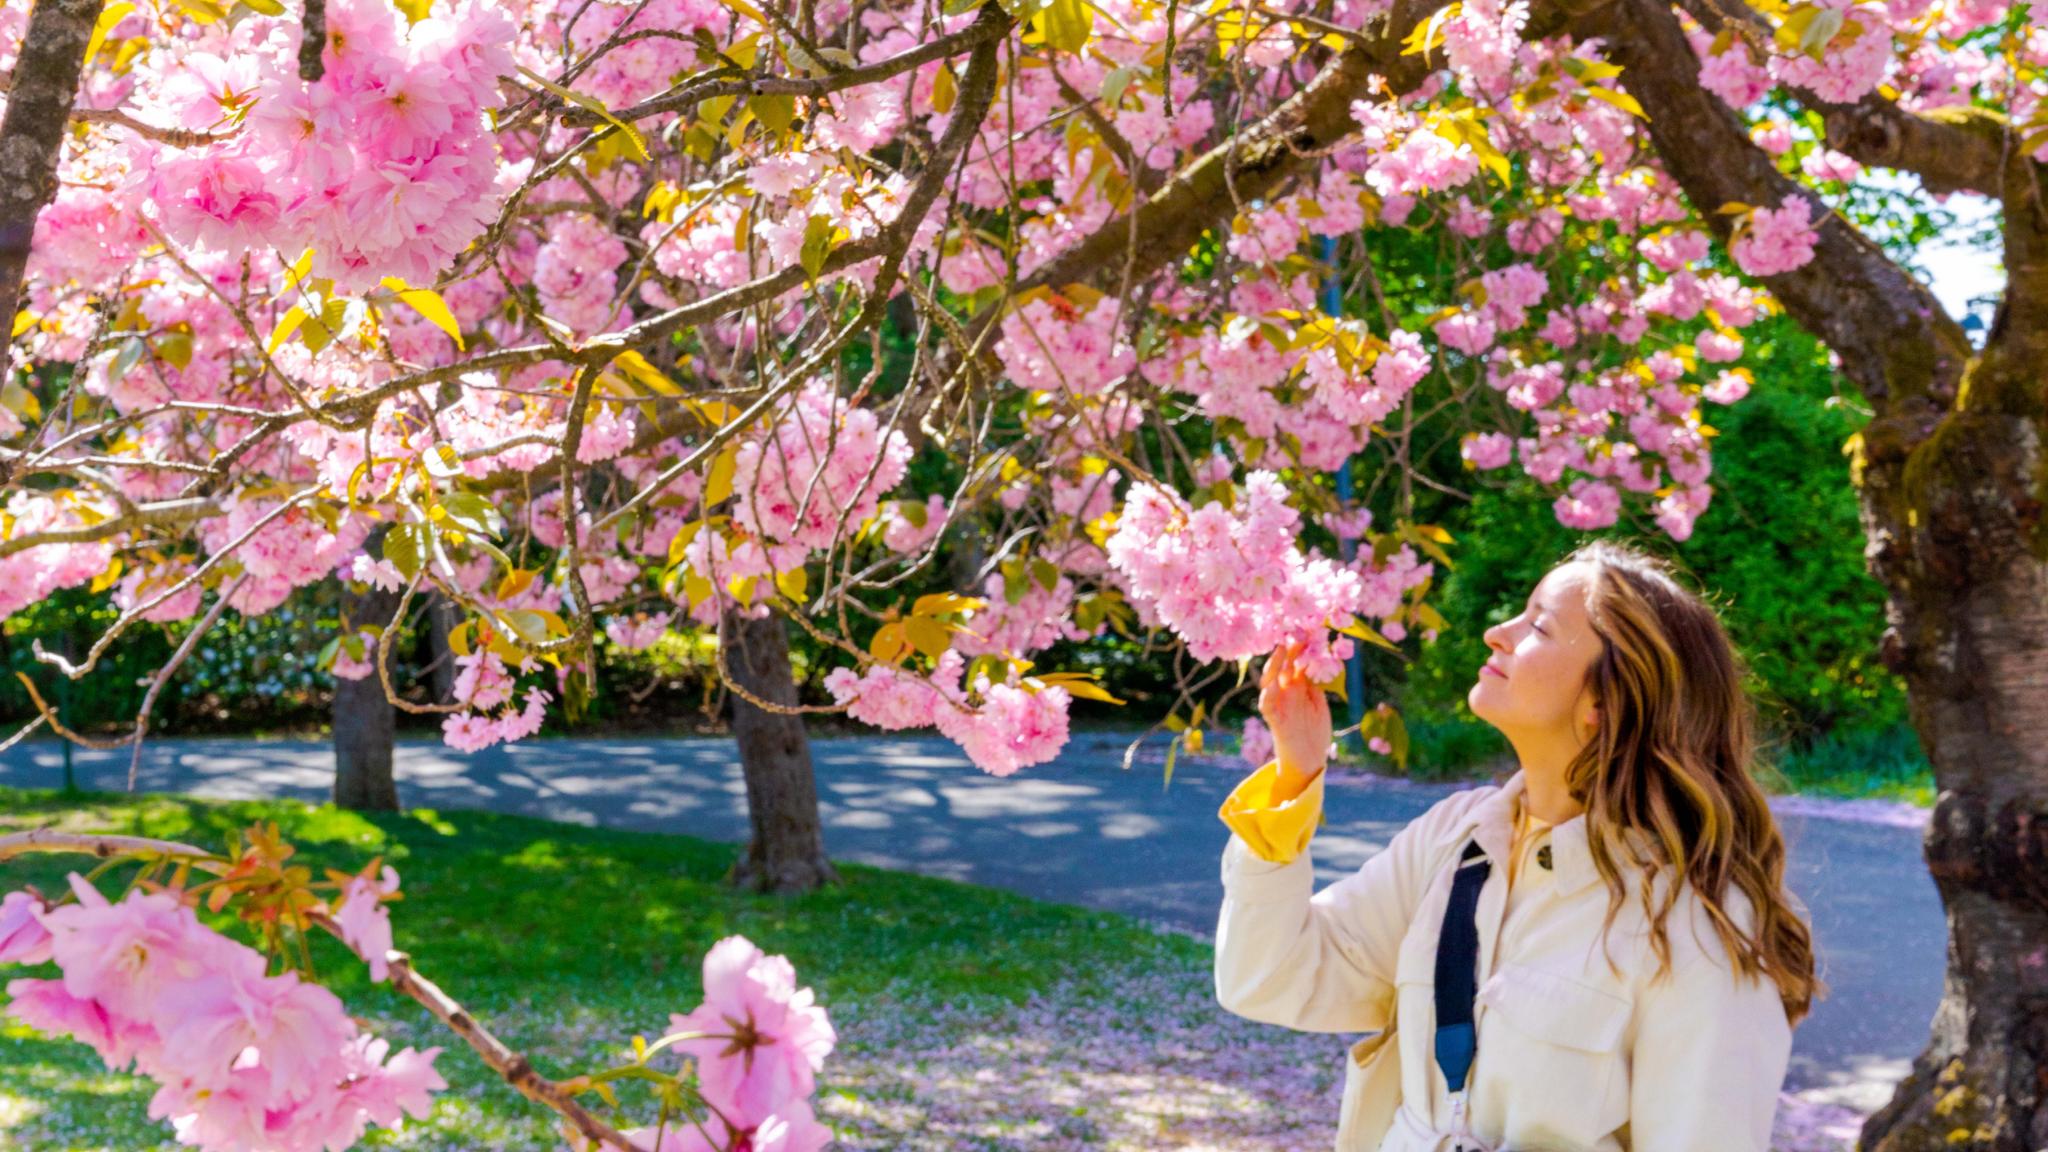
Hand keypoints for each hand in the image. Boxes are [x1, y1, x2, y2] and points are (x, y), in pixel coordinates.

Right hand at [1259, 640, 1331, 786]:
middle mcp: (1285, 694)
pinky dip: (1268, 695)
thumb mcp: (1319, 704)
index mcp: (1297, 688)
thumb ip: (1314, 685)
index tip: (1309, 630)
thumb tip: (1315, 664)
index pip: (1295, 663)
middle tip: (1295, 634)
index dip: (1300, 648)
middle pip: (1282, 667)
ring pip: (1269, 681)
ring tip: (1281, 651)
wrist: (1310, 761)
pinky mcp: (1275, 721)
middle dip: (1287, 651)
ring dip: (1274, 666)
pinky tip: (1273, 685)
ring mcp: (1279, 706)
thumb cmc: (1315, 733)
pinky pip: (1267, 706)